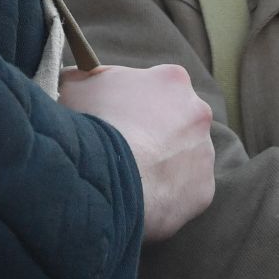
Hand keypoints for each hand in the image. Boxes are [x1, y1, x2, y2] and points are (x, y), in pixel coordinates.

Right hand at [58, 64, 216, 241]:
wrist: (103, 174)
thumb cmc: (89, 124)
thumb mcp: (75, 85)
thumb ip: (85, 78)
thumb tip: (76, 79)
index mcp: (173, 80)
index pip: (157, 88)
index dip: (133, 105)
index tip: (116, 119)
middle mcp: (198, 112)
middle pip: (177, 122)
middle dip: (155, 134)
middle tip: (124, 151)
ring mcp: (204, 153)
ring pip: (183, 158)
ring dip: (163, 166)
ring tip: (130, 179)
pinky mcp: (203, 190)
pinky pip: (184, 193)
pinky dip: (165, 197)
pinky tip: (140, 199)